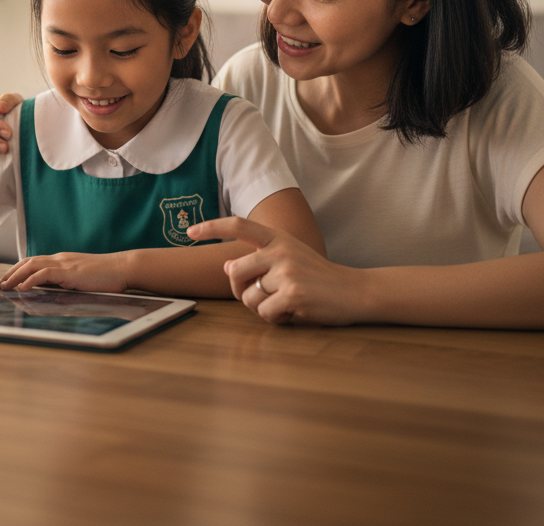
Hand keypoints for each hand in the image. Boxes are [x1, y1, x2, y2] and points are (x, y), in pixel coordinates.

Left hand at [0, 251, 130, 293]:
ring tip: (4, 286)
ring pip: (32, 265)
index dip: (18, 270)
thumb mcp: (81, 278)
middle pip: (28, 261)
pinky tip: (22, 287)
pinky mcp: (70, 271)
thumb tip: (51, 291)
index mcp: (62, 261)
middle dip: (11, 272)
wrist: (122, 268)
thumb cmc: (106, 276)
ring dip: (15, 275)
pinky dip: (31, 279)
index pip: (34, 262)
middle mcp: (60, 259)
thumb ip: (66, 281)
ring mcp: (65, 263)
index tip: (6, 280)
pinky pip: (45, 273)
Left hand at [187, 217, 366, 325]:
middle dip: (239, 290)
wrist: (354, 291)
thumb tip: (227, 265)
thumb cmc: (317, 277)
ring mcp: (285, 271)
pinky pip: (264, 313)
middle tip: (260, 296)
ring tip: (283, 303)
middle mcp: (279, 250)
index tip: (189, 232)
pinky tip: (292, 312)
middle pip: (233, 271)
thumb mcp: (289, 257)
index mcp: (277, 237)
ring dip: (260, 307)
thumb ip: (259, 258)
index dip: (211, 227)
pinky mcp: (292, 294)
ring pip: (248, 296)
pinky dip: (274, 318)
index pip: (237, 225)